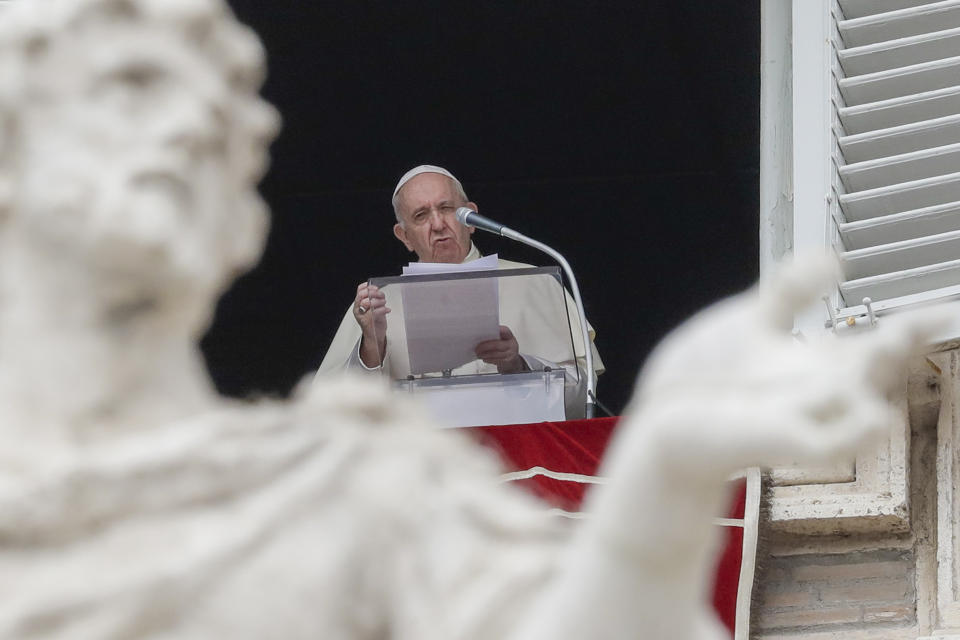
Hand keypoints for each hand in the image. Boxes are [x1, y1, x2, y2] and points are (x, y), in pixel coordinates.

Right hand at [353, 281, 389, 366]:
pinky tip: (387, 309)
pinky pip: (375, 313)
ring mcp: (363, 315)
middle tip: (380, 295)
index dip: (367, 287)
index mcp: (358, 304)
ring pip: (369, 303)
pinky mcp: (369, 322)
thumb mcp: (373, 307)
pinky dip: (383, 310)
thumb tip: (375, 288)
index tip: (375, 288)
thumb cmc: (374, 320)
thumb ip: (373, 298)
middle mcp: (359, 309)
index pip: (359, 291)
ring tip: (384, 302)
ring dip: (379, 301)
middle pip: (363, 296)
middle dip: (373, 293)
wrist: (375, 335)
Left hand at [475, 325, 527, 373]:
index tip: (485, 332)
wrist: (513, 362)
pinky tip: (484, 358)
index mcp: (509, 336)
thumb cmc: (504, 349)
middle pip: (496, 344)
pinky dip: (488, 359)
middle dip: (484, 347)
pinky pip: (496, 360)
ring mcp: (511, 353)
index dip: (496, 330)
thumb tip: (479, 337)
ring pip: (495, 353)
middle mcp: (512, 344)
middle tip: (477, 348)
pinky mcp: (508, 361)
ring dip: (484, 354)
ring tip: (478, 354)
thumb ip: (494, 337)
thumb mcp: (502, 341)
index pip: (504, 331)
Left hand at [621, 257, 946, 479]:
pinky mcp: (786, 442)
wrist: (665, 419)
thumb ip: (792, 292)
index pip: (881, 342)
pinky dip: (854, 432)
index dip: (919, 324)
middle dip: (900, 343)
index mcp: (820, 362)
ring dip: (873, 378)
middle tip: (919, 321)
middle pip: (876, 367)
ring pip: (861, 402)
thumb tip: (835, 258)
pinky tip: (874, 419)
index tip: (949, 306)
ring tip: (886, 347)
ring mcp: (807, 418)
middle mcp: (823, 391)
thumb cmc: (711, 378)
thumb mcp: (752, 322)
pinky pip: (833, 444)